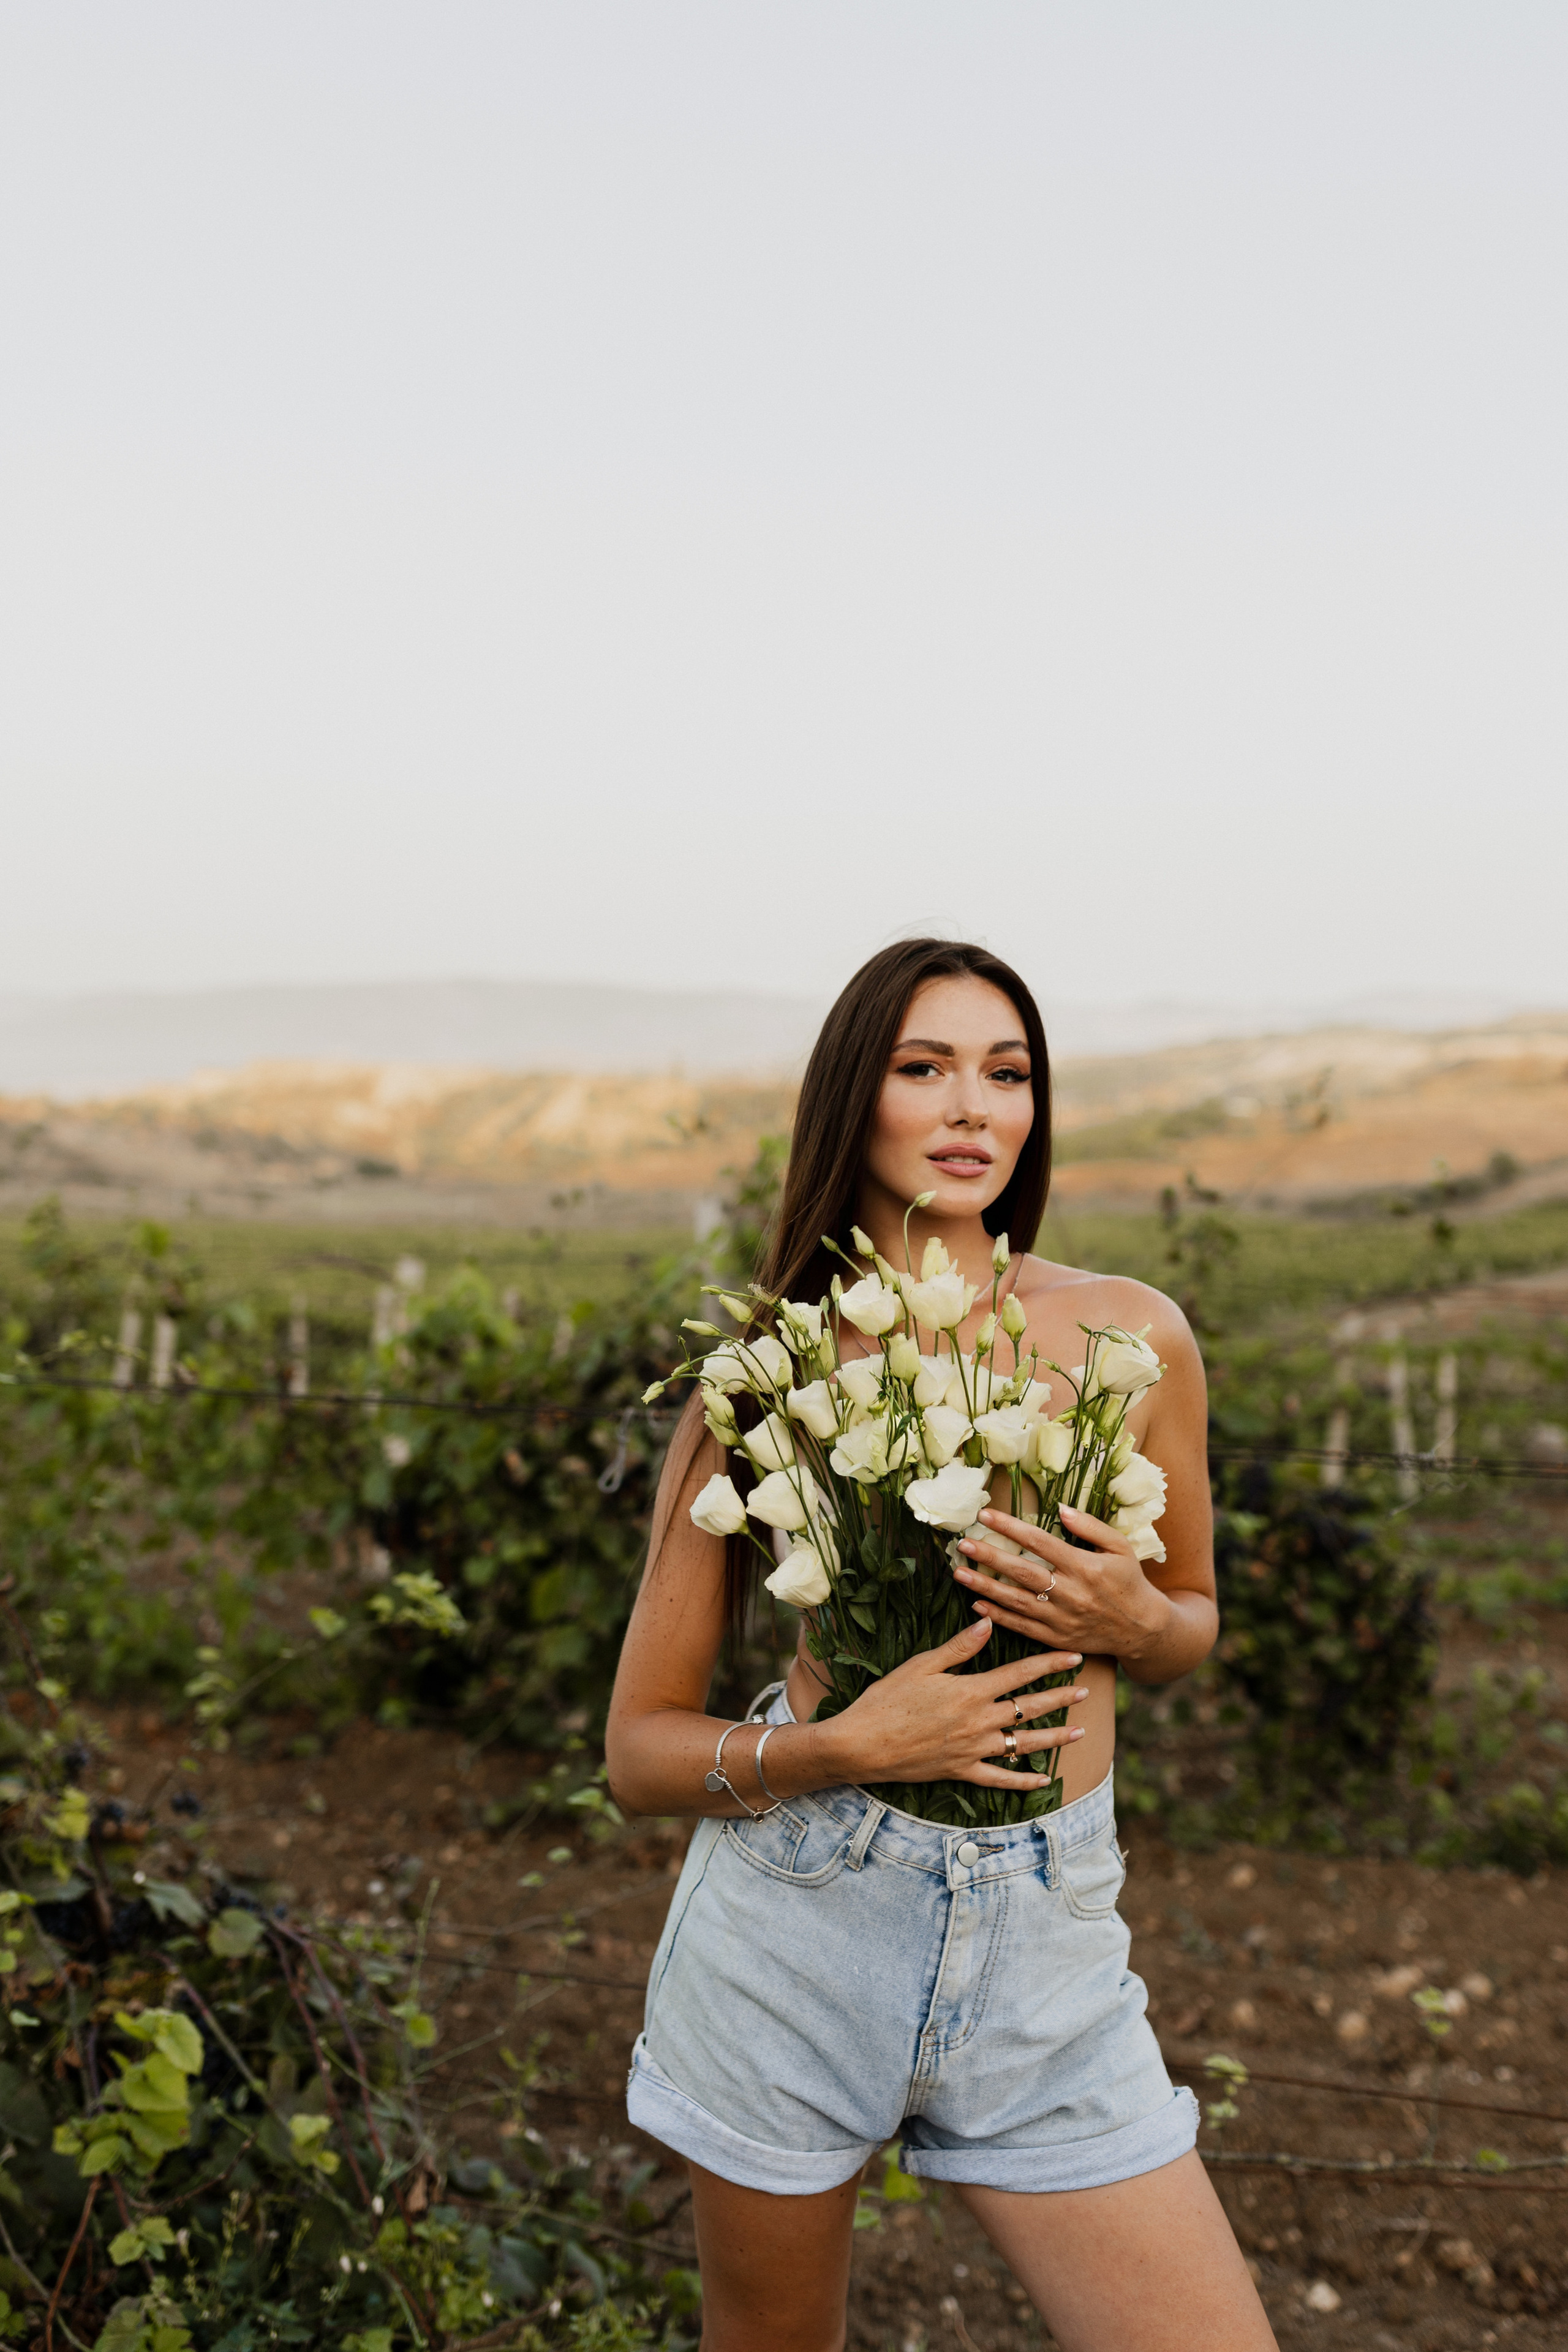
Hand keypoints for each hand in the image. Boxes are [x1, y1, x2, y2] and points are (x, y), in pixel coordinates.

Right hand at [818, 1617, 1089, 1793]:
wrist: (862, 1745)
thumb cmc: (886, 1701)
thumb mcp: (920, 1665)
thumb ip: (958, 1648)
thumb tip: (988, 1622)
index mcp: (970, 1691)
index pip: (1020, 1674)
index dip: (1050, 1664)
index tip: (1074, 1656)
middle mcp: (978, 1722)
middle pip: (1029, 1708)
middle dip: (1061, 1697)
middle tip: (1087, 1691)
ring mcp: (973, 1750)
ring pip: (1023, 1744)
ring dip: (1054, 1737)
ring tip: (1080, 1732)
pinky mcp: (961, 1772)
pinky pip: (999, 1779)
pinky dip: (1022, 1780)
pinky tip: (1043, 1779)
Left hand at [953, 1504, 1169, 1661]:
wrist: (1142, 1628)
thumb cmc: (1129, 1581)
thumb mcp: (1120, 1547)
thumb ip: (1090, 1526)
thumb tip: (1061, 1508)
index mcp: (1085, 1566)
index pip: (1040, 1542)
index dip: (1010, 1527)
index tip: (985, 1516)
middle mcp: (1071, 1593)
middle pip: (1022, 1572)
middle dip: (989, 1557)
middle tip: (963, 1544)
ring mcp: (1062, 1618)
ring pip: (1016, 1602)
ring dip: (985, 1588)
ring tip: (959, 1573)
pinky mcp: (1057, 1637)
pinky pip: (1022, 1627)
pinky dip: (998, 1617)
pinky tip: (977, 1605)